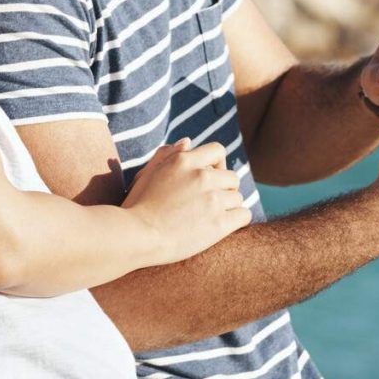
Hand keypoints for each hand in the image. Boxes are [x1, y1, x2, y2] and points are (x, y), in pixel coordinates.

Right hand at [123, 138, 251, 263]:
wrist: (135, 237)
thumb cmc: (135, 207)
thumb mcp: (147, 174)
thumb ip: (166, 155)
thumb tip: (188, 141)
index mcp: (184, 161)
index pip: (217, 151)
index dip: (218, 165)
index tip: (211, 178)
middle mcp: (201, 176)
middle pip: (231, 178)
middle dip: (224, 189)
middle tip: (209, 204)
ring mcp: (212, 199)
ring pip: (237, 198)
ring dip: (228, 207)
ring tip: (210, 219)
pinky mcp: (219, 223)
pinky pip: (244, 215)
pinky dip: (236, 220)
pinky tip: (222, 227)